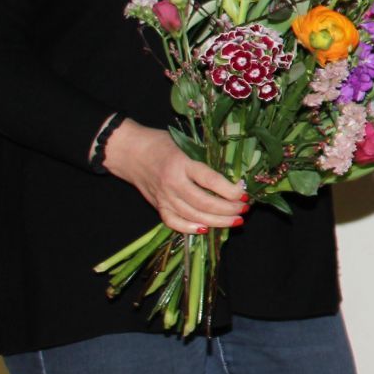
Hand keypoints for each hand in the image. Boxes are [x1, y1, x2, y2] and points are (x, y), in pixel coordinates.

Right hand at [101, 120, 245, 234]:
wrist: (128, 152)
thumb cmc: (161, 144)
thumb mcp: (185, 144)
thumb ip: (205, 159)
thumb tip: (233, 174)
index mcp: (181, 163)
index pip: (210, 180)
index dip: (230, 190)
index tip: (245, 193)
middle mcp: (172, 182)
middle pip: (203, 202)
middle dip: (228, 209)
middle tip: (244, 210)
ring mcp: (164, 197)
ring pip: (193, 215)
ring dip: (217, 221)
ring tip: (235, 221)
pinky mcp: (157, 206)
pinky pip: (174, 222)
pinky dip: (190, 228)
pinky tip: (207, 229)